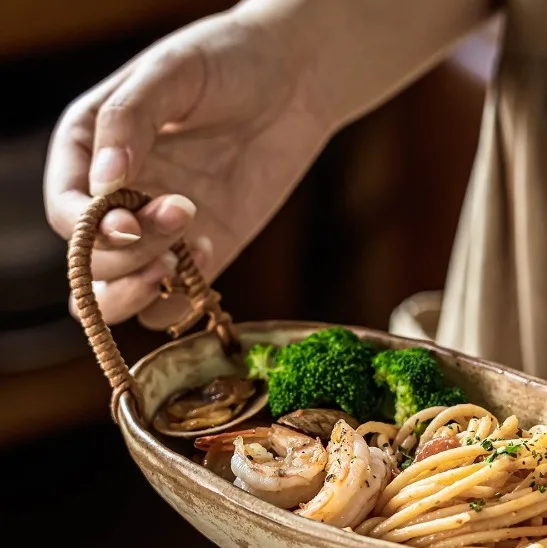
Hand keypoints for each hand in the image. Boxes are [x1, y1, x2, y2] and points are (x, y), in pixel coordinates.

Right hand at [44, 6, 329, 328]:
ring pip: (118, 295)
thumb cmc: (227, 62)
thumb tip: (103, 183)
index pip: (67, 213)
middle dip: (127, 256)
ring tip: (179, 263)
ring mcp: (158, 232)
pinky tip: (212, 252)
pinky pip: (172, 301)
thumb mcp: (173, 74)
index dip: (91, 230)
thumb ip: (129, 120)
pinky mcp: (201, 254)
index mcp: (89, 152)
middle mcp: (116, 199)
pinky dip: (182, 297)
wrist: (293, 82)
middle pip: (91, 263)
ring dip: (139, 293)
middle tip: (180, 218)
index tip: (130, 221)